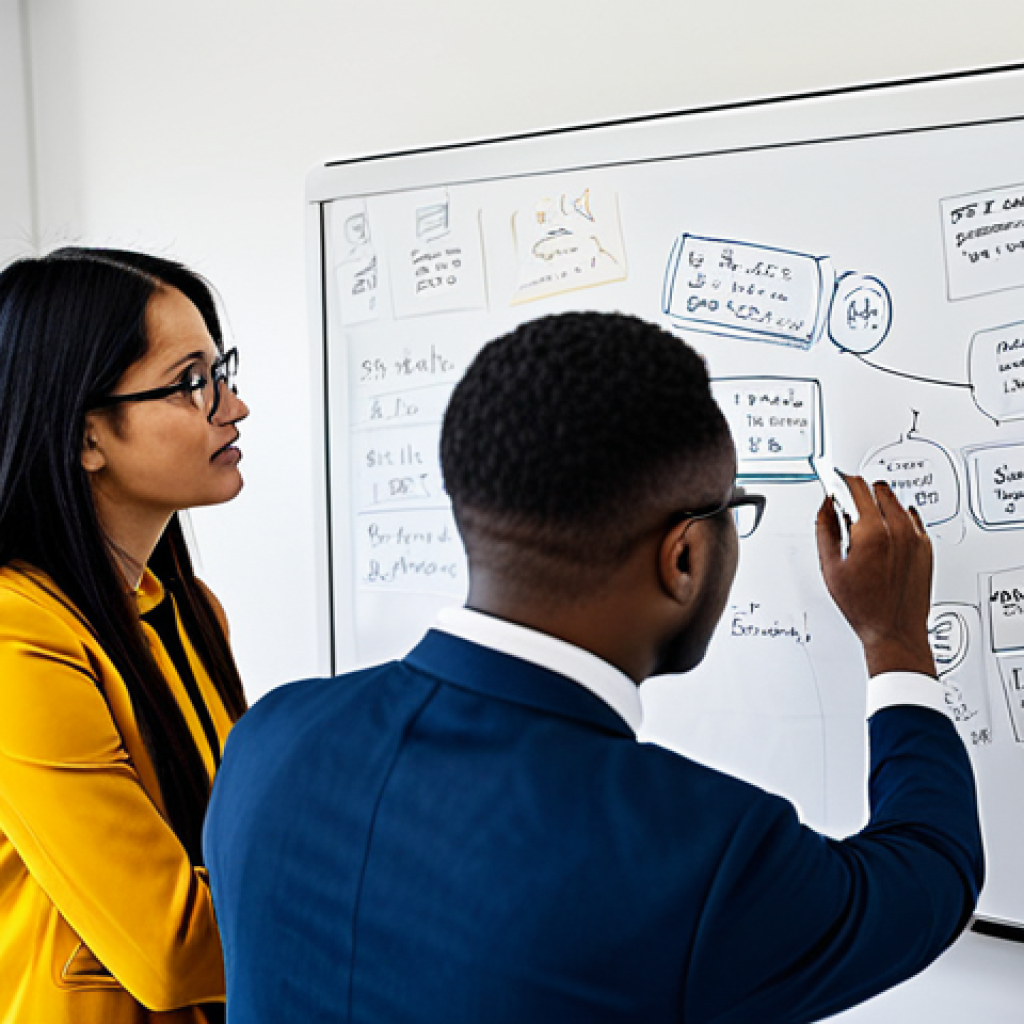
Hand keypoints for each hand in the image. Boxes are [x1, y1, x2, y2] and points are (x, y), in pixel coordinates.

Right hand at [815, 475, 935, 677]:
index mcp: (871, 532)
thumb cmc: (864, 606)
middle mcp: (898, 529)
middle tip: (847, 513)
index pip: (855, 486)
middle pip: (877, 488)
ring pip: (895, 500)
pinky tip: (885, 538)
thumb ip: (825, 528)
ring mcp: (915, 536)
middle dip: (859, 494)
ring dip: (878, 505)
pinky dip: (896, 519)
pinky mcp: (926, 545)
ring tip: (865, 530)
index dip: (840, 482)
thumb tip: (826, 504)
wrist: (894, 629)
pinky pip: (910, 517)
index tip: (833, 484)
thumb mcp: (831, 567)